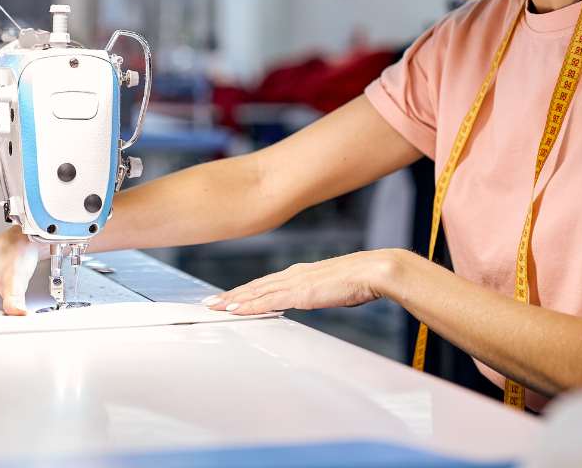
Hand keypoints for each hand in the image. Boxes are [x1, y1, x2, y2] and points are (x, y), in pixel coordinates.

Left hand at [202, 249, 400, 315]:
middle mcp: (293, 274)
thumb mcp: (334, 288)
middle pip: (254, 286)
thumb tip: (318, 298)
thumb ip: (320, 294)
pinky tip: (235, 310)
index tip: (228, 297)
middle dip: (230, 295)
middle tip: (209, 303)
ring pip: (255, 293)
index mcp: (301, 273)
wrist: (372, 271)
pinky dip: (248, 306)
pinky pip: (267, 301)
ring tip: (214, 307)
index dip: (245, 291)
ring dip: (233, 301)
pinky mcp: (299, 293)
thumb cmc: (359, 280)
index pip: (266, 283)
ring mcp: (294, 282)